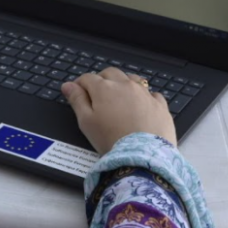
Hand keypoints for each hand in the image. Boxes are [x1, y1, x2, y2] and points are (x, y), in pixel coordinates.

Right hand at [61, 67, 176, 154]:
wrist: (142, 154)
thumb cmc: (111, 139)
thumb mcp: (86, 122)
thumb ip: (76, 100)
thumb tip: (68, 86)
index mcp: (104, 89)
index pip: (88, 78)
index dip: (80, 84)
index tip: (77, 92)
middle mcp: (125, 85)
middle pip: (110, 73)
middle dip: (101, 79)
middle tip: (97, 93)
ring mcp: (145, 93)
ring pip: (132, 79)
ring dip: (123, 84)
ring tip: (119, 97)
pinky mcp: (159, 105)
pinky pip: (151, 93)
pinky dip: (144, 96)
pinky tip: (141, 106)